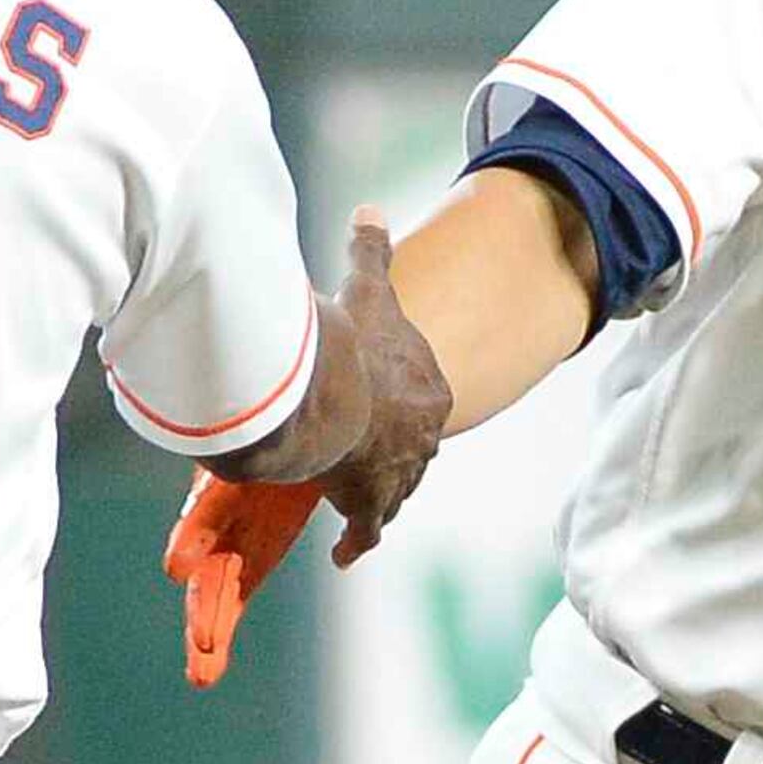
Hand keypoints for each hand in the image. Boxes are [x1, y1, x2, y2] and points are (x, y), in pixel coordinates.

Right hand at [159, 209, 450, 686]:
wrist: (331, 394)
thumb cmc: (353, 342)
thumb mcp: (367, 290)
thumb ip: (371, 252)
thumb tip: (370, 209)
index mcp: (431, 390)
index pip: (420, 400)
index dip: (397, 402)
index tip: (377, 405)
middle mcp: (424, 438)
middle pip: (408, 446)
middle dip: (388, 449)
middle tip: (361, 449)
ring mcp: (398, 474)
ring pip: (390, 488)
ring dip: (371, 491)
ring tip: (349, 493)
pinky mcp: (367, 503)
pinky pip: (366, 529)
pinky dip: (355, 541)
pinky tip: (343, 554)